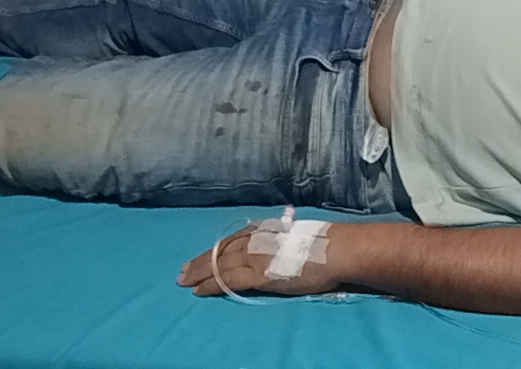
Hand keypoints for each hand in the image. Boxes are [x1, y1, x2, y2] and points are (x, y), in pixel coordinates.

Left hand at [177, 225, 339, 297]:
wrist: (337, 250)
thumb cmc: (325, 243)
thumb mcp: (297, 233)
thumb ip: (281, 238)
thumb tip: (277, 244)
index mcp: (266, 229)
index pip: (233, 240)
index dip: (216, 249)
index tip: (204, 255)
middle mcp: (256, 240)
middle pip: (220, 251)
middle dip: (200, 261)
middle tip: (183, 271)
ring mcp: (255, 257)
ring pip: (218, 265)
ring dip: (199, 273)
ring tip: (184, 281)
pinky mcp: (258, 276)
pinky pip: (227, 281)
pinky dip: (210, 285)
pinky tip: (198, 290)